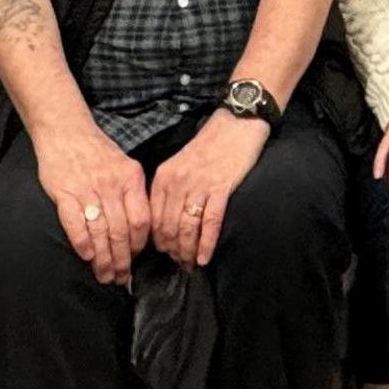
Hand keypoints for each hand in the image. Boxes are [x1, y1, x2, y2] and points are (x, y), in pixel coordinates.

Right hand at [37, 123, 150, 285]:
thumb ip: (133, 195)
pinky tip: (86, 256)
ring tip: (104, 275)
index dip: (139, 245)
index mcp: (130, 179)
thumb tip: (140, 231)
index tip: (135, 259)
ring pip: (100, 232)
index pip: (141, 221)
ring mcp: (87, 189)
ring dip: (103, 259)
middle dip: (122, 261)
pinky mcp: (64, 192)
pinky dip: (82, 243)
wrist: (65, 131)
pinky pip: (75, 224)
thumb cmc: (97, 152)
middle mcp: (111, 185)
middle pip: (121, 232)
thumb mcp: (125, 166)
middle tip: (121, 278)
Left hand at [149, 111, 271, 268]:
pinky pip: (210, 222)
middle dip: (171, 251)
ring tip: (190, 264)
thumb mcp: (180, 164)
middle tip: (178, 264)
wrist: (236, 124)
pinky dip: (206, 244)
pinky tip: (204, 258)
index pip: (153, 218)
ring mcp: (199, 186)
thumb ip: (171, 189)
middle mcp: (177, 183)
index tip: (164, 254)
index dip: (157, 241)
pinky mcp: (220, 188)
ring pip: (187, 228)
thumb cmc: (210, 146)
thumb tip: (167, 222)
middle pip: (168, 227)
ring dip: (187, 251)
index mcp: (163, 177)